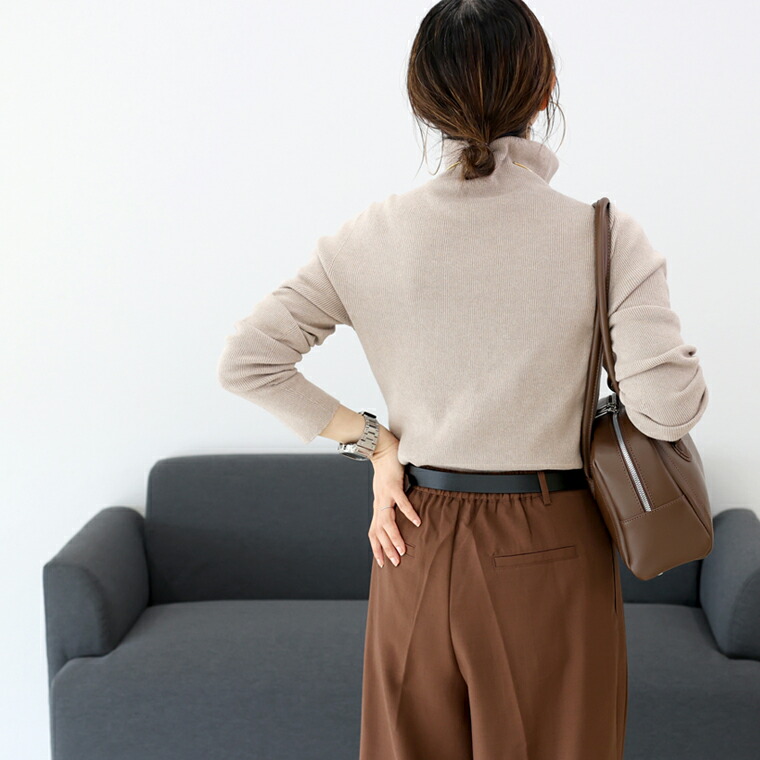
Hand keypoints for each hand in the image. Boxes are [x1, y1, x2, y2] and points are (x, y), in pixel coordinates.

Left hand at [367, 426, 420, 567]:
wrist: (381, 449)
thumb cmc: (386, 471)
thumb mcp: (386, 491)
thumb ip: (390, 504)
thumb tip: (398, 517)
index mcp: (378, 506)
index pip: (373, 532)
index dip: (376, 548)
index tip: (382, 564)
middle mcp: (379, 503)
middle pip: (379, 531)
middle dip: (386, 548)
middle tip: (395, 562)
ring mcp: (385, 495)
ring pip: (387, 521)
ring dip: (394, 536)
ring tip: (403, 549)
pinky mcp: (393, 485)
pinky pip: (401, 502)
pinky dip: (408, 513)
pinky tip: (417, 522)